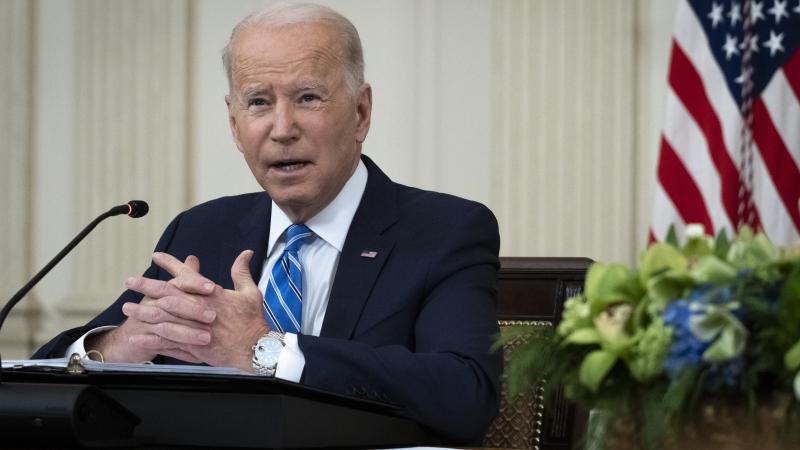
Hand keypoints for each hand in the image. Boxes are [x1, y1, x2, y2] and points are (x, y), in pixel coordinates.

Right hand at [87, 256, 216, 362]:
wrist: (128, 339)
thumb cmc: (156, 312)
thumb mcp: (168, 292)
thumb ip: (184, 276)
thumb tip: (192, 258)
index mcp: (161, 289)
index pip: (178, 281)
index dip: (195, 283)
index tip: (213, 287)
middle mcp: (152, 303)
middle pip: (171, 303)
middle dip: (193, 309)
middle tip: (212, 315)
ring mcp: (146, 323)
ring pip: (168, 327)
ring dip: (188, 333)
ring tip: (206, 338)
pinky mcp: (145, 342)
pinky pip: (164, 347)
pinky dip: (181, 353)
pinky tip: (197, 357)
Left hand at [130, 251, 268, 370]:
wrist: (255, 348)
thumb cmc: (252, 321)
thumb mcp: (250, 292)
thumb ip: (242, 272)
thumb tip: (245, 252)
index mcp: (212, 294)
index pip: (187, 275)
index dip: (171, 263)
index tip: (156, 256)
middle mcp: (200, 308)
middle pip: (168, 294)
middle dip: (147, 286)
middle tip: (130, 281)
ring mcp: (195, 328)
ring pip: (163, 317)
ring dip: (144, 311)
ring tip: (127, 307)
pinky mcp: (193, 345)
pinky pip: (167, 341)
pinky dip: (151, 338)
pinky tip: (137, 335)